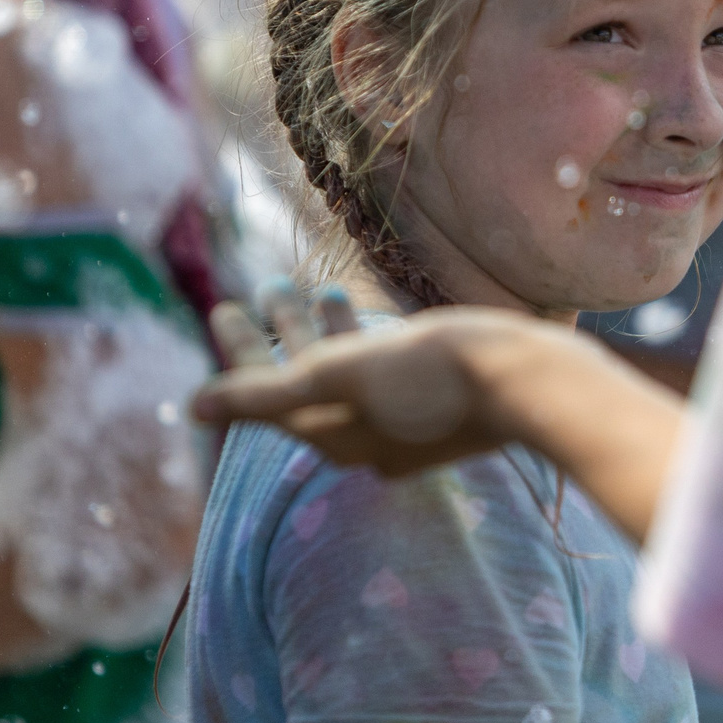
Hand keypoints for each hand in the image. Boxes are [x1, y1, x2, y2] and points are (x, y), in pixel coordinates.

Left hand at [191, 305, 538, 476]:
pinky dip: (363, 341)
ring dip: (321, 330)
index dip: (242, 347)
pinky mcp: (439, 406)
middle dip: (280, 333)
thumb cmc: (432, 376)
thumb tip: (194, 408)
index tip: (222, 305)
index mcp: (333, 432)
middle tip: (263, 286)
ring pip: (346, 373)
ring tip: (310, 285)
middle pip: (305, 382)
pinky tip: (369, 311)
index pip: (267, 391)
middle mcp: (364, 437)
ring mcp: (403, 424)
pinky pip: (383, 373)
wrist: (528, 384)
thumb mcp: (339, 378)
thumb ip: (265, 393)